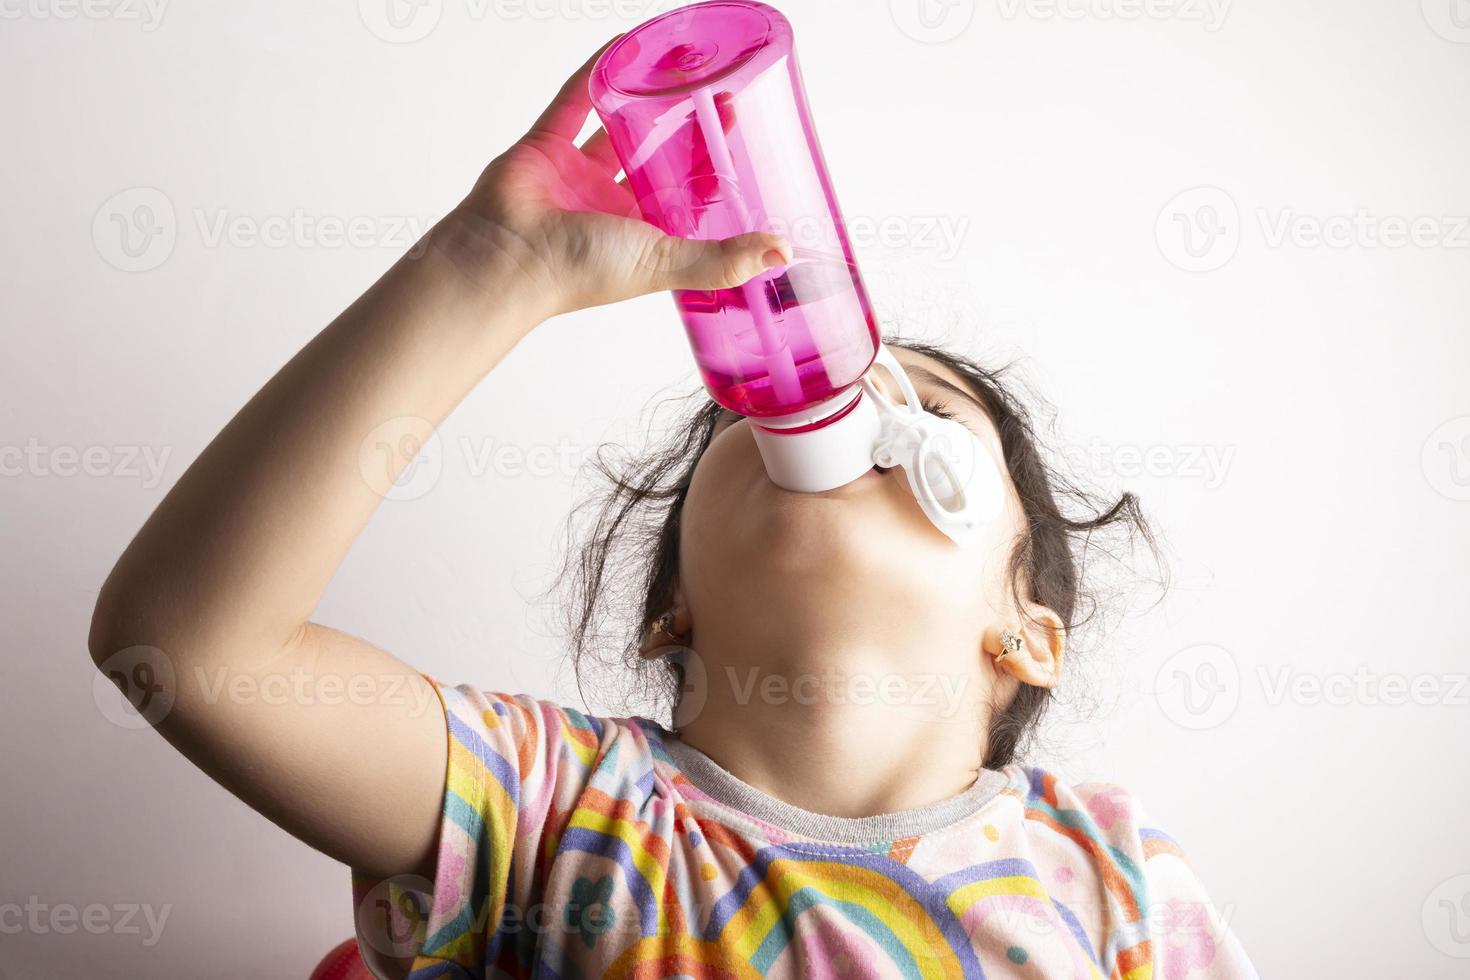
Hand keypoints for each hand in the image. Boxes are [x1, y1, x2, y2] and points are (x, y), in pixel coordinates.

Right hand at [441, 36, 792, 321]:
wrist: (508, 259)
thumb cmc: (580, 272)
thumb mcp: (666, 264)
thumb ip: (724, 259)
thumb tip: (782, 253)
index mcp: (641, 238)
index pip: (687, 201)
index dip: (714, 174)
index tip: (741, 142)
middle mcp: (611, 208)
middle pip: (656, 161)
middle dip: (686, 133)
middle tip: (719, 96)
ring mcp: (577, 176)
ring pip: (617, 131)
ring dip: (643, 103)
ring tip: (677, 70)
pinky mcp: (545, 148)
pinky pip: (573, 102)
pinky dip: (595, 75)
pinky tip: (620, 48)